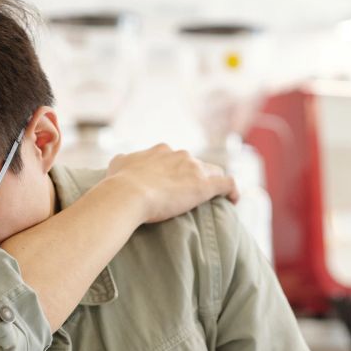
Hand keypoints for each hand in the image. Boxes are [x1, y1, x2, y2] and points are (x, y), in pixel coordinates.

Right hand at [104, 143, 239, 224]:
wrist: (128, 194)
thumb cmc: (120, 183)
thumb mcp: (117, 164)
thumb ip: (124, 160)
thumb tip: (122, 161)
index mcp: (161, 150)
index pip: (175, 158)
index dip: (177, 170)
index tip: (174, 183)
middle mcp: (180, 155)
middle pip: (195, 164)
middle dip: (194, 177)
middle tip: (189, 195)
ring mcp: (193, 169)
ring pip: (213, 171)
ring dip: (214, 182)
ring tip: (215, 199)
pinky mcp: (204, 185)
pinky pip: (227, 184)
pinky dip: (233, 191)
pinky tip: (234, 201)